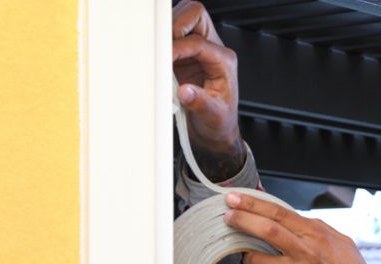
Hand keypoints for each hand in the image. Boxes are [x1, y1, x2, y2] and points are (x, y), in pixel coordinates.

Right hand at [172, 0, 244, 177]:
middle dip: (174, 26)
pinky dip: (159, 42)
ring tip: (157, 53)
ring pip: (180, 20)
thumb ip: (201, 103)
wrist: (215, 131)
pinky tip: (155, 58)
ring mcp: (195, 50)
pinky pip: (168, 36)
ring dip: (166, 33)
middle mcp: (211, 49)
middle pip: (194, 15)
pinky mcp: (180, 55)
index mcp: (224, 60)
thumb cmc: (219, 122)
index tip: (164, 60)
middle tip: (161, 47)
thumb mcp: (214, 116)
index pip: (198, 41)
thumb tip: (186, 92)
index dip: (178, 47)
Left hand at [223, 193, 380, 263]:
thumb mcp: (342, 246)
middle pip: (266, 229)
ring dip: (249, 258)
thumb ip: (317, 232)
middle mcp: (309, 252)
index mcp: (319, 235)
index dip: (253, 204)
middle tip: (226, 216)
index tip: (235, 199)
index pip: (279, 213)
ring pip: (260, 260)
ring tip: (249, 258)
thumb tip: (294, 222)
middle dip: (241, 219)